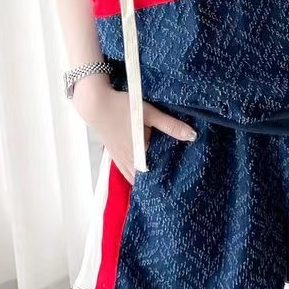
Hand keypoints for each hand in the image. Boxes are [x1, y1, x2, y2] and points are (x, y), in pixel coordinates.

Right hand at [72, 78, 196, 184]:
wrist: (95, 102)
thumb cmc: (123, 108)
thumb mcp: (150, 114)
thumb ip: (170, 125)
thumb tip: (193, 136)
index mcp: (137, 156)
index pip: (152, 178)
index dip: (163, 183)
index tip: (176, 186)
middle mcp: (126, 161)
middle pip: (142, 178)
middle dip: (155, 181)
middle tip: (171, 183)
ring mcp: (117, 157)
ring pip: (132, 175)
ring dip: (143, 178)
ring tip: (158, 179)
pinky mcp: (112, 150)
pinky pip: (124, 168)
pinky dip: (133, 172)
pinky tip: (140, 168)